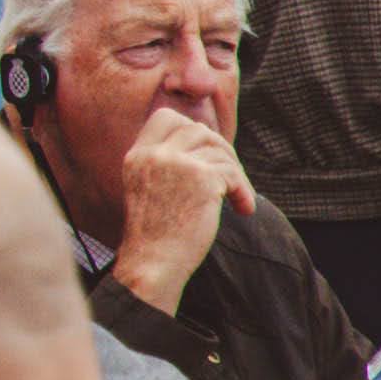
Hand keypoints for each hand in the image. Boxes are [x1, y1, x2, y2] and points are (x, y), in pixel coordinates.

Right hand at [107, 106, 246, 310]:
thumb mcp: (148, 188)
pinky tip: (243, 209)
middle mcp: (154, 154)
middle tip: (227, 177)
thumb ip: (165, 163)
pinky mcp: (201, 177)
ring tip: (237, 198)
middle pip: (197, 129)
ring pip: (219, 150)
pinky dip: (243, 191)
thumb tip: (205, 140)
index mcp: (137, 156)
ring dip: (234, 174)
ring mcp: (177, 163)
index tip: (204, 153)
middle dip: (219, 149)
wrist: (153, 262)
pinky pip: (232, 173)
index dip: (190, 128)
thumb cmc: (156, 235)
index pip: (166, 117)